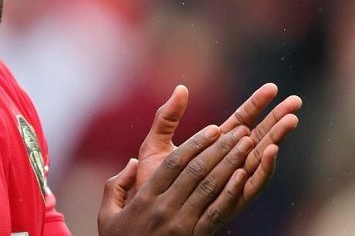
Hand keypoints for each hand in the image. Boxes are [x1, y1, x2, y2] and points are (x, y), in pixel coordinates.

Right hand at [98, 124, 253, 234]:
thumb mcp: (107, 215)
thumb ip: (116, 185)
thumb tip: (131, 162)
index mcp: (145, 198)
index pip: (173, 164)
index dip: (195, 144)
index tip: (212, 129)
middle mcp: (165, 208)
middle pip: (196, 171)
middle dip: (219, 148)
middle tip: (238, 130)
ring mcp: (181, 225)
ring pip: (209, 187)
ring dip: (230, 163)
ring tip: (246, 145)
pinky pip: (216, 213)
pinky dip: (230, 192)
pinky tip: (242, 176)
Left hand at [134, 84, 300, 213]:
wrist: (144, 215)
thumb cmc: (151, 181)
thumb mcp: (156, 145)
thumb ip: (167, 118)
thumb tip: (181, 88)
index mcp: (213, 146)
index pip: (240, 120)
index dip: (256, 104)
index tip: (272, 87)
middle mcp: (228, 163)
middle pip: (258, 137)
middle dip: (277, 119)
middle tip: (296, 102)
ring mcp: (232, 182)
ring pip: (260, 158)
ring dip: (276, 139)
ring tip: (290, 121)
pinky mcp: (231, 202)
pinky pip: (251, 185)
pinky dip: (262, 168)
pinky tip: (271, 152)